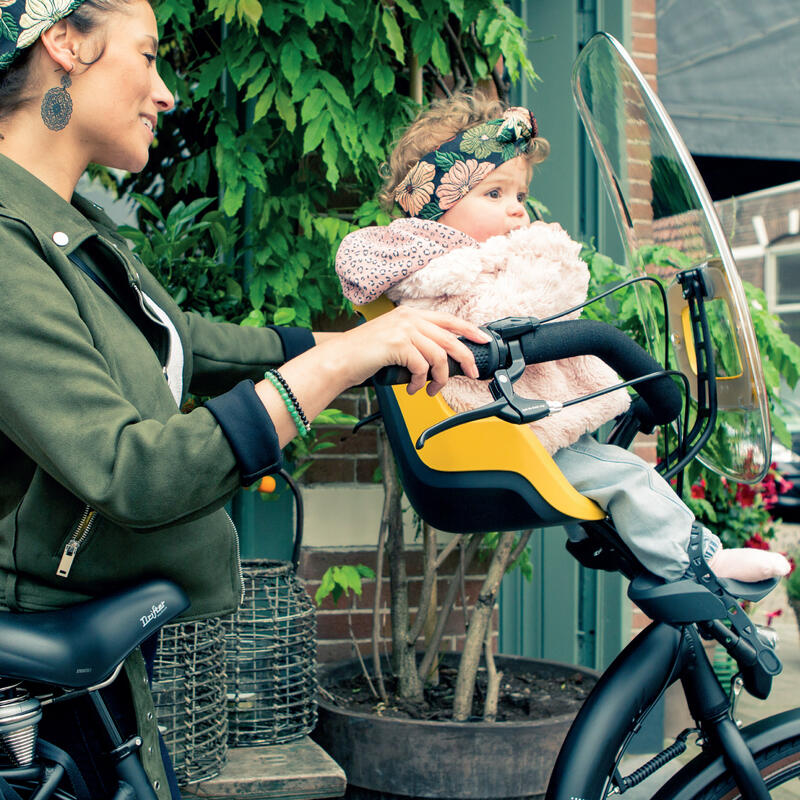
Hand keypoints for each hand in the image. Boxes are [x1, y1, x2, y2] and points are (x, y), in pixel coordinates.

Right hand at [340, 306, 490, 394]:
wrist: (340, 359)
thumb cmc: (365, 354)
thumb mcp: (394, 340)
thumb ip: (416, 341)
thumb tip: (441, 358)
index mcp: (410, 314)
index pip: (448, 320)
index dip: (469, 330)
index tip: (483, 340)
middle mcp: (409, 318)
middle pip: (450, 339)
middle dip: (465, 359)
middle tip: (471, 373)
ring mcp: (403, 330)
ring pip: (439, 357)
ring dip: (439, 379)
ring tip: (430, 389)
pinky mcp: (398, 344)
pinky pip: (422, 368)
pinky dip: (420, 383)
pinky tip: (412, 388)